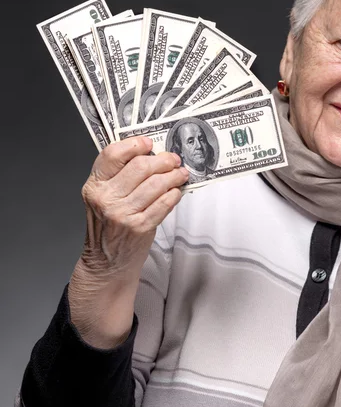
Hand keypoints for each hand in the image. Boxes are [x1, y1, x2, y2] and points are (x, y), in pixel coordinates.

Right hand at [69, 136, 188, 347]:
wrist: (107, 263)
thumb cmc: (109, 227)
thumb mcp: (103, 197)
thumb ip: (119, 176)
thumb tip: (151, 153)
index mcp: (94, 186)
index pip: (112, 154)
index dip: (134, 144)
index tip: (149, 143)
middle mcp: (105, 198)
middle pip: (140, 166)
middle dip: (163, 160)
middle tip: (174, 159)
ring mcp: (122, 213)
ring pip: (156, 183)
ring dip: (174, 176)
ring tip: (180, 174)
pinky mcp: (140, 226)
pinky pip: (165, 202)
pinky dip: (175, 194)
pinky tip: (177, 191)